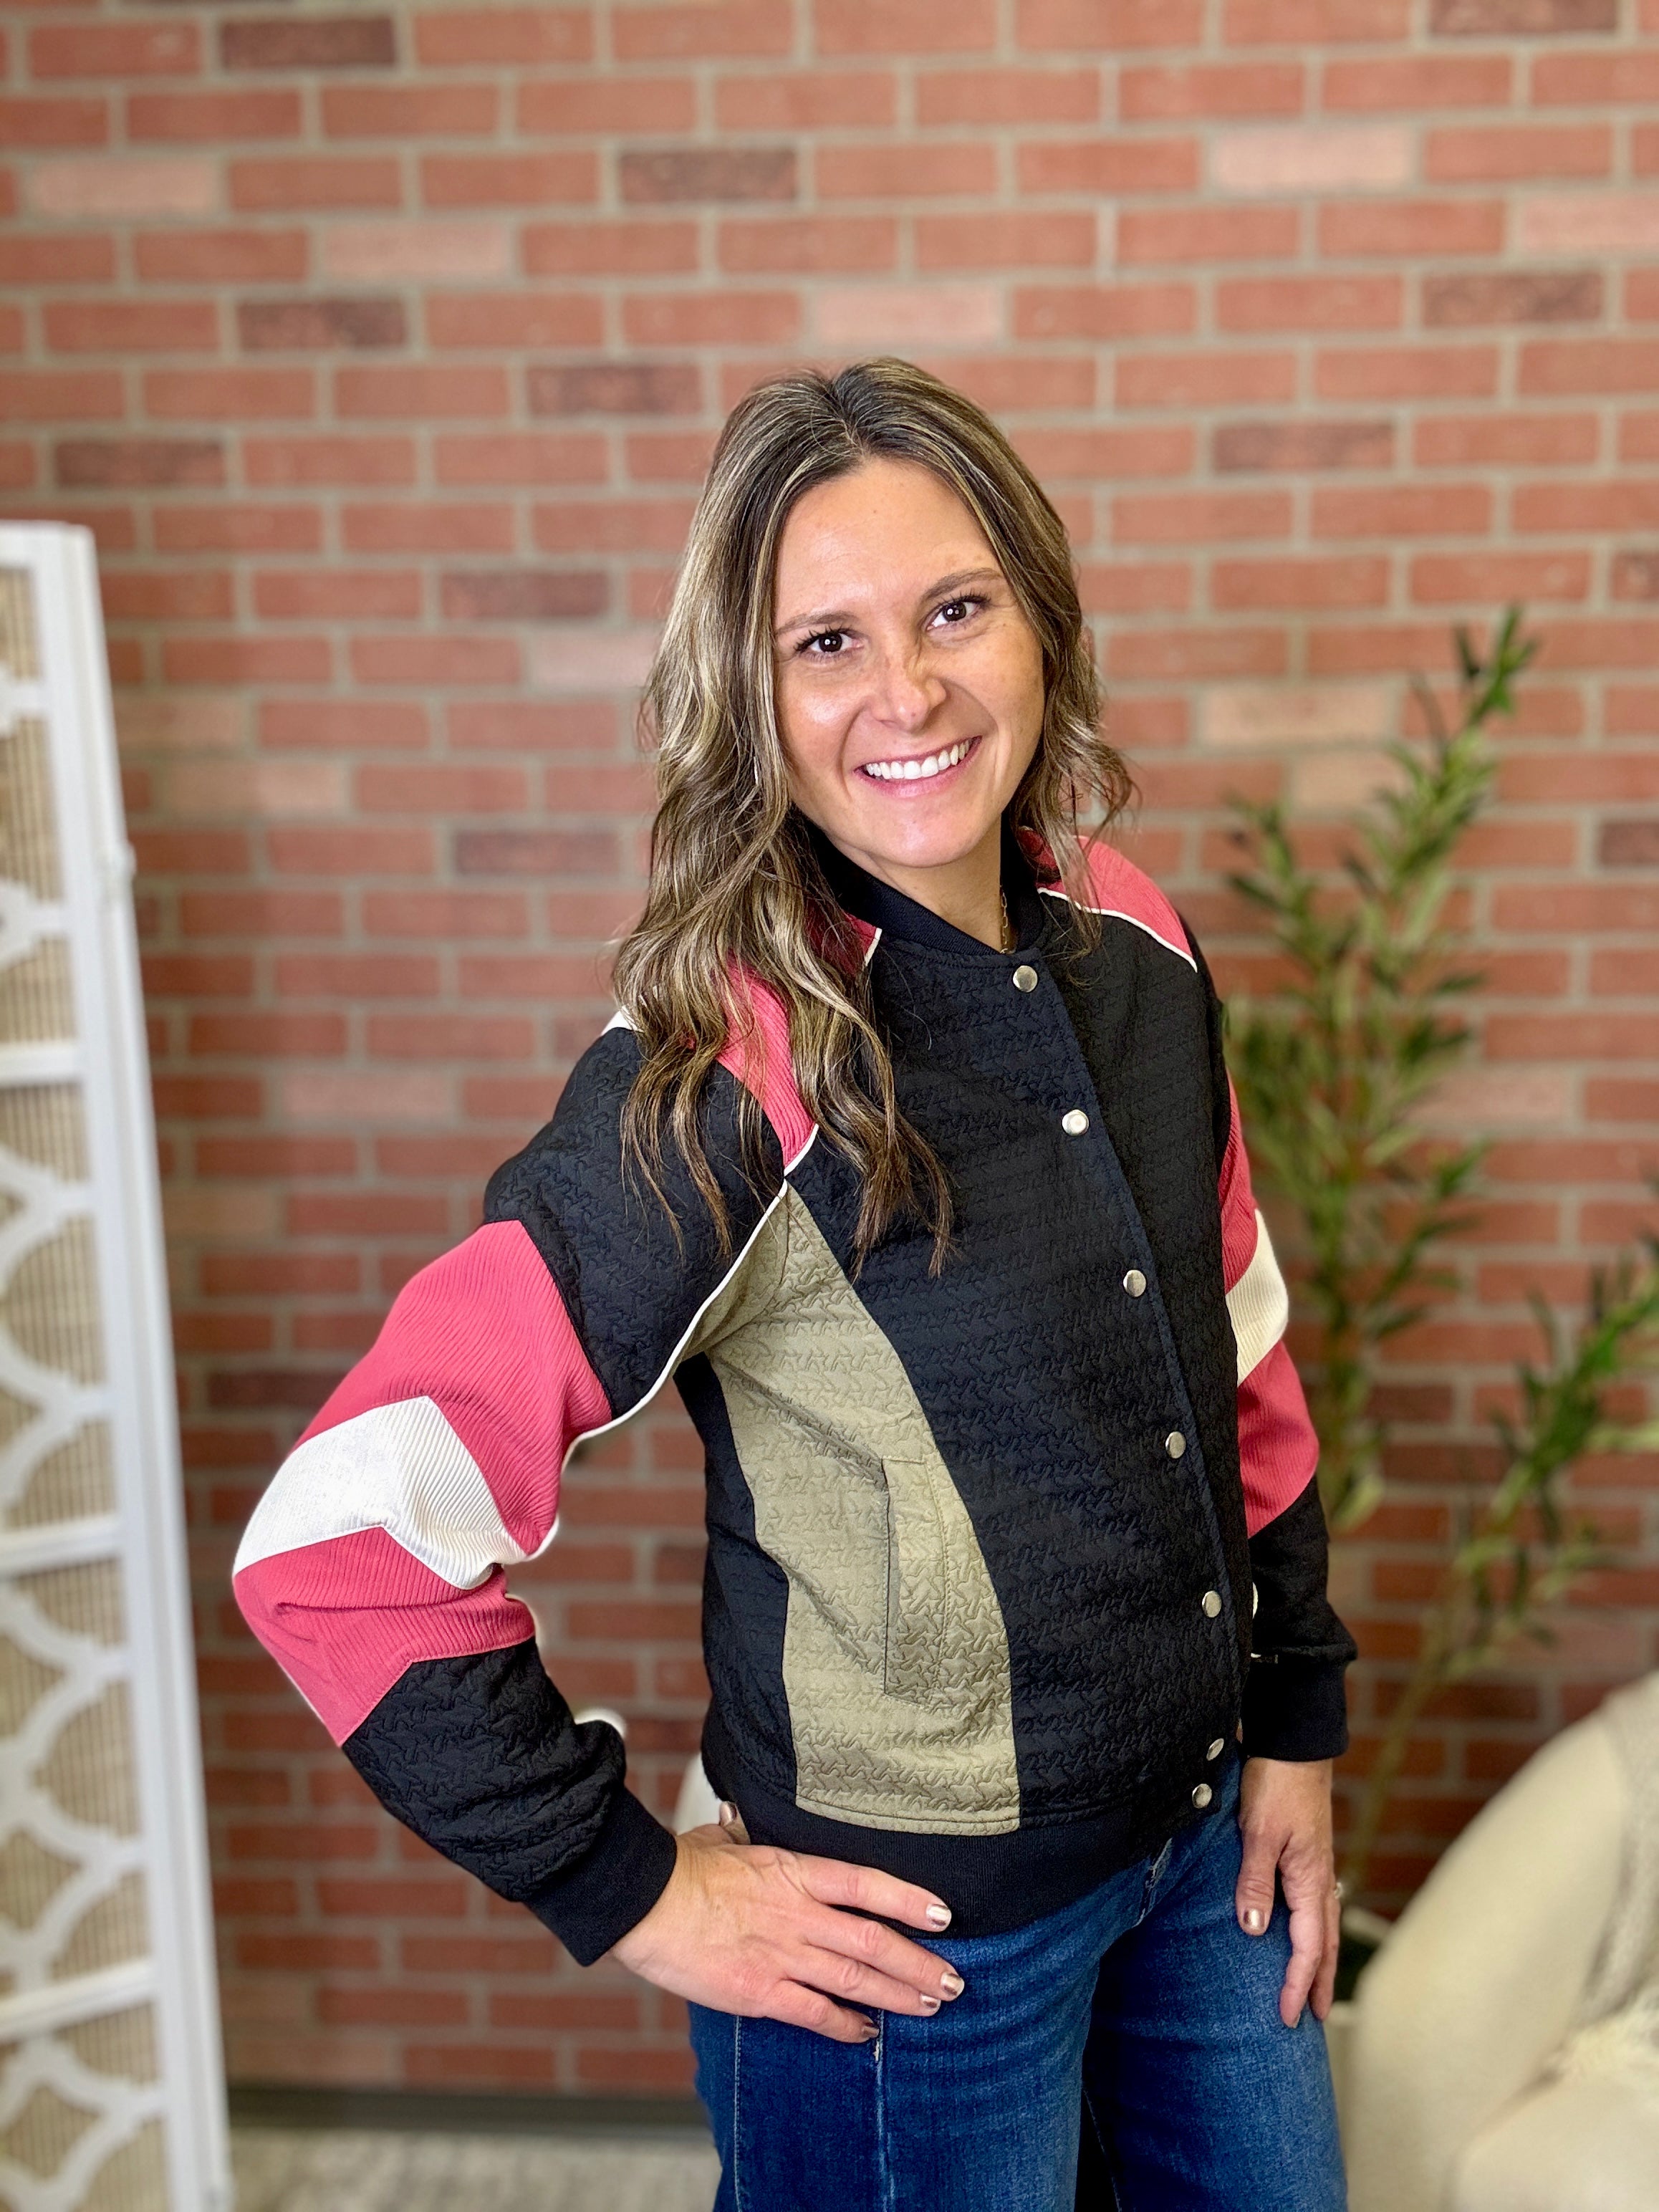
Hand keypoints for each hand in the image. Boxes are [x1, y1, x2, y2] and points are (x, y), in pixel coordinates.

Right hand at [608, 1817, 963, 2044]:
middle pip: (873, 1940)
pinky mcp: (759, 1992)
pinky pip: (814, 2013)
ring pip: (855, 1979)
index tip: (943, 1914)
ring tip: (930, 2004)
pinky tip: (867, 2032)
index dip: (908, 1900)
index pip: (865, 1884)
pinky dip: (846, 2025)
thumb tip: (739, 1818)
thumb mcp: (722, 1839)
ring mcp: (780, 1954)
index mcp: (792, 1871)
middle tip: (953, 1979)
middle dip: (919, 1962)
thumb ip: (743, 1834)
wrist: (644, 1902)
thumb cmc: (679, 1868)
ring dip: (898, 1994)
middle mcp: (796, 1914)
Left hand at [1235, 1756, 1339, 2026]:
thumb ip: (1255, 1881)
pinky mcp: (1308, 1856)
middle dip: (1319, 1983)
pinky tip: (1302, 1934)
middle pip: (1324, 1944)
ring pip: (1323, 1926)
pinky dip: (1313, 1932)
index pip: (1309, 1947)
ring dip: (1319, 1961)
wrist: (1293, 1745)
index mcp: (1310, 1880)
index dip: (1298, 1983)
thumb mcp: (1259, 1833)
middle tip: (1314, 2019)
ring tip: (1313, 1989)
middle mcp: (1319, 1880)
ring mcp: (1316, 1868)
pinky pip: (1315, 1906)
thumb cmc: (1275, 1785)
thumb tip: (1253, 1930)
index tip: (1289, 2016)